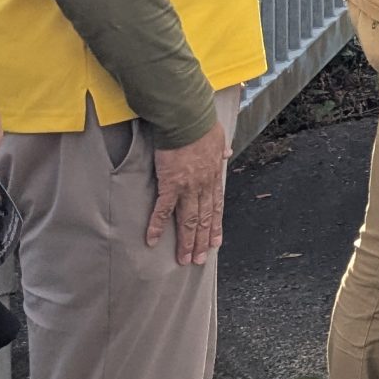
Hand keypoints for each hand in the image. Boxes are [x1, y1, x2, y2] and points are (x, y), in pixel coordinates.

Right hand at [148, 122, 230, 266]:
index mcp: (213, 176)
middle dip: (201, 241)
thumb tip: (227, 153)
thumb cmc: (202, 125)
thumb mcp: (219, 137)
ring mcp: (187, 187)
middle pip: (203, 219)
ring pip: (188, 220)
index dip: (215, 226)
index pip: (216, 206)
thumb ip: (221, 149)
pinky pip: (163, 210)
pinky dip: (156, 225)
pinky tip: (151, 240)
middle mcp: (203, 186)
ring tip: (183, 259)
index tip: (215, 242)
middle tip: (199, 260)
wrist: (188, 119)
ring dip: (186, 241)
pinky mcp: (170, 184)